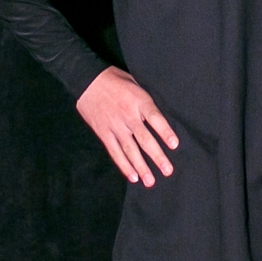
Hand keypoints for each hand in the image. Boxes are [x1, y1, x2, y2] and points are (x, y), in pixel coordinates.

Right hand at [78, 67, 179, 186]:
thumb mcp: (135, 83)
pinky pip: (115, 151)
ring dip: (141, 166)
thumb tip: (156, 118)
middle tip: (167, 171)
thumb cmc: (114, 79)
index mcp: (139, 101)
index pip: (155, 118)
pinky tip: (132, 176)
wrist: (87, 79)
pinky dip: (123, 165)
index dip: (165, 132)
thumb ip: (145, 102)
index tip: (174, 145)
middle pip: (145, 139)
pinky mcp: (103, 132)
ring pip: (130, 149)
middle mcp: (128, 116)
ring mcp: (115, 126)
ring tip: (150, 181)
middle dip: (157, 156)